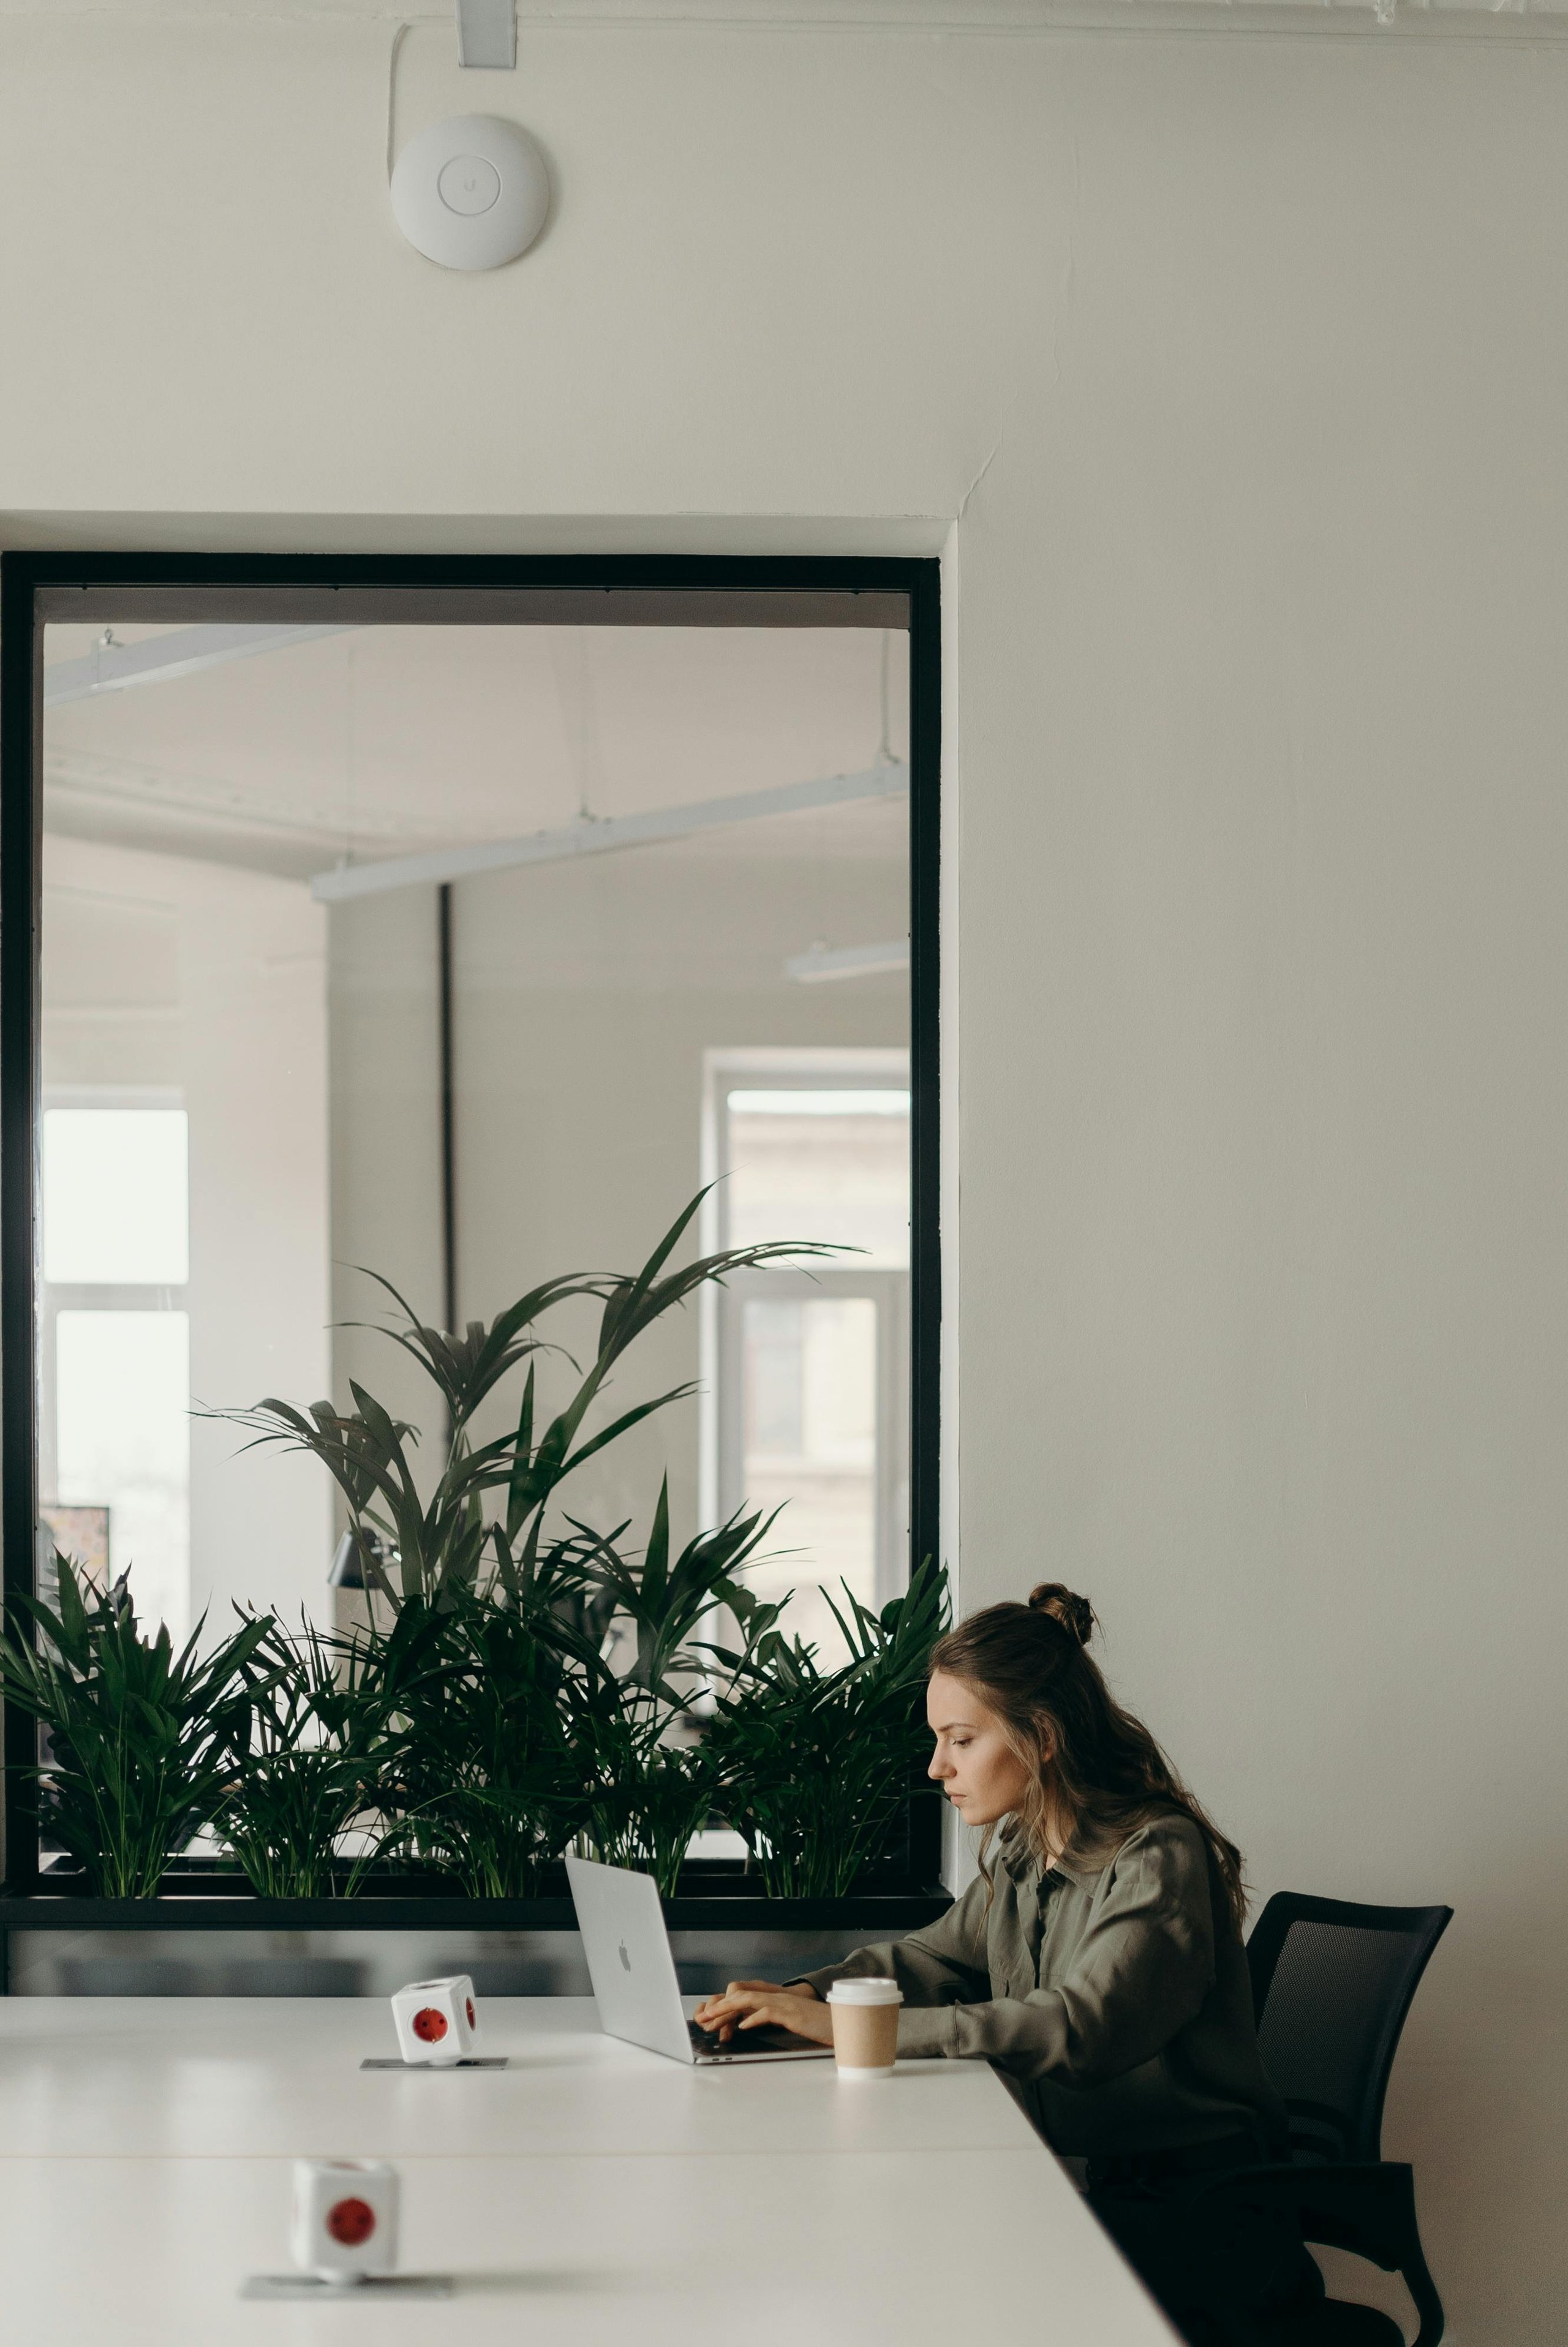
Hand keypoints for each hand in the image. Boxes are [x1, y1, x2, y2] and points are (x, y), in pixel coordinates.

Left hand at [691, 1978, 831, 2046]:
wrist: (841, 2024)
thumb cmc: (816, 2025)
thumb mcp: (788, 2020)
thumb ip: (768, 2017)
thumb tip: (745, 2022)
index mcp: (774, 1999)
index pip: (742, 1997)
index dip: (723, 2007)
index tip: (708, 2019)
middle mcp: (776, 1997)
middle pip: (740, 1995)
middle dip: (719, 2007)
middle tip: (702, 2020)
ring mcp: (784, 2003)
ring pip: (749, 1999)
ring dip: (728, 2010)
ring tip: (713, 2020)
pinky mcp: (793, 2013)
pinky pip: (769, 2012)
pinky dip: (754, 2018)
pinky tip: (743, 2026)